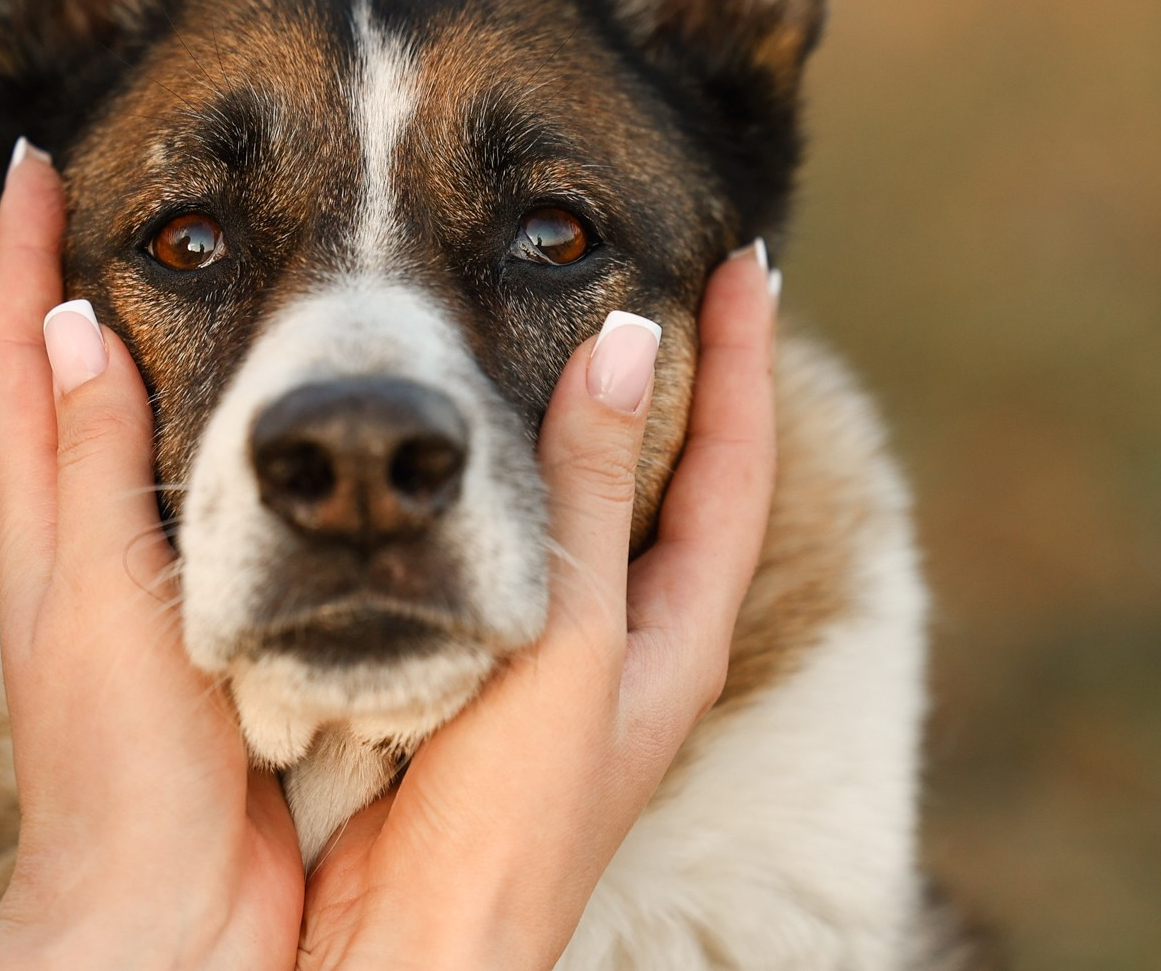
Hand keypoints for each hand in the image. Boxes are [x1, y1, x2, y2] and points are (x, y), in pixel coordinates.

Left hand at [0, 141, 302, 970]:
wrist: (170, 914)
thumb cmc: (124, 766)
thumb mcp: (99, 597)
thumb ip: (96, 464)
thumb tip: (84, 321)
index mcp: (45, 524)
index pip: (20, 356)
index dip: (25, 256)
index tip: (44, 159)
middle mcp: (82, 541)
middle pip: (68, 382)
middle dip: (83, 281)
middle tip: (130, 191)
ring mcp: (142, 584)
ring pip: (145, 436)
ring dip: (163, 350)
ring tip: (220, 271)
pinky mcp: (216, 629)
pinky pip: (225, 510)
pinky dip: (244, 447)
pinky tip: (297, 423)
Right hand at [297, 246, 781, 970]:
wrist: (415, 938)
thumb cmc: (508, 808)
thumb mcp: (569, 638)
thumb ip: (589, 494)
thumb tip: (628, 341)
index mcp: (679, 629)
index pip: (736, 462)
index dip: (745, 358)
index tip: (742, 258)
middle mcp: (636, 637)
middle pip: (681, 478)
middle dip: (684, 377)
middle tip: (668, 275)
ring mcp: (566, 655)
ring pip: (597, 507)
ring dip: (597, 418)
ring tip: (581, 332)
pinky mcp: (489, 667)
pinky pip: (516, 543)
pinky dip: (509, 475)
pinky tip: (467, 449)